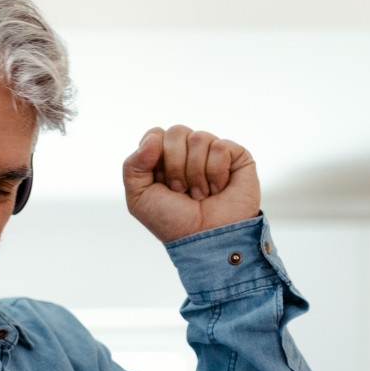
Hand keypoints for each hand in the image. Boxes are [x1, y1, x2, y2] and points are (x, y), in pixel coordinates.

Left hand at [122, 124, 260, 243]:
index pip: (155, 134)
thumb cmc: (172, 220)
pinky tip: (218, 189)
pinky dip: (215, 173)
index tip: (161, 184)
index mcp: (163, 157)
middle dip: (175, 166)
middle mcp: (188, 151)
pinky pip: (221, 147)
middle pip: (176, 131)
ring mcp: (212, 152)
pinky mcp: (236, 156)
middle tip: (181, 191)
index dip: (156, 158)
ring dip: (195, 174)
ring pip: (199, 138)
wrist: (204, 238)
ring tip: (200, 194)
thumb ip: (133, 166)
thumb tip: (153, 137)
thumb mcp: (138, 198)